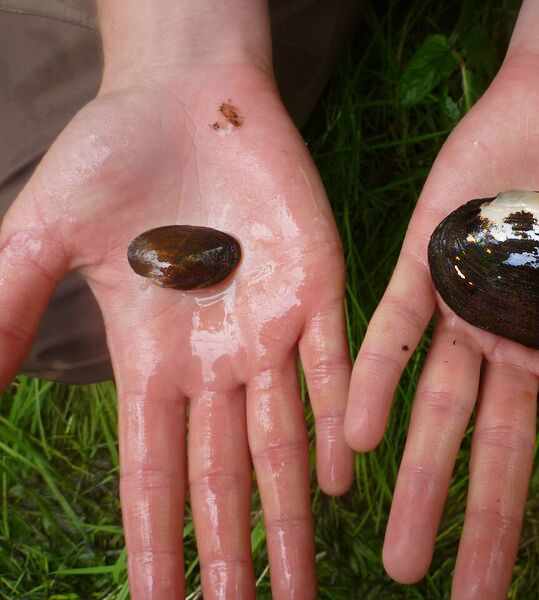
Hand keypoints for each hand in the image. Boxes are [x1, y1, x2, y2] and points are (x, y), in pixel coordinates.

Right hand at [0, 63, 352, 597]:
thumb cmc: (111, 157)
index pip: (155, 471)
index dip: (157, 544)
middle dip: (237, 553)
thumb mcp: (38, 236)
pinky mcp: (321, 287)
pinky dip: (340, 419)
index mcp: (153, 358)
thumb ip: (5, 314)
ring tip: (304, 586)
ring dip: (294, 513)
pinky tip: (341, 478)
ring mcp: (274, 328)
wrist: (185, 96)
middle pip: (228, 476)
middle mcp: (218, 359)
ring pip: (288, 439)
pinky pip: (336, 366)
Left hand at [344, 10, 538, 598]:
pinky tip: (354, 443)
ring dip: (418, 481)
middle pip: (499, 454)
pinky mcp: (426, 264)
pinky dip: (374, 382)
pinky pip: (393, 332)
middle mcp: (516, 344)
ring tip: (399, 556)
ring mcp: (468, 309)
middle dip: (485, 529)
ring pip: (438, 410)